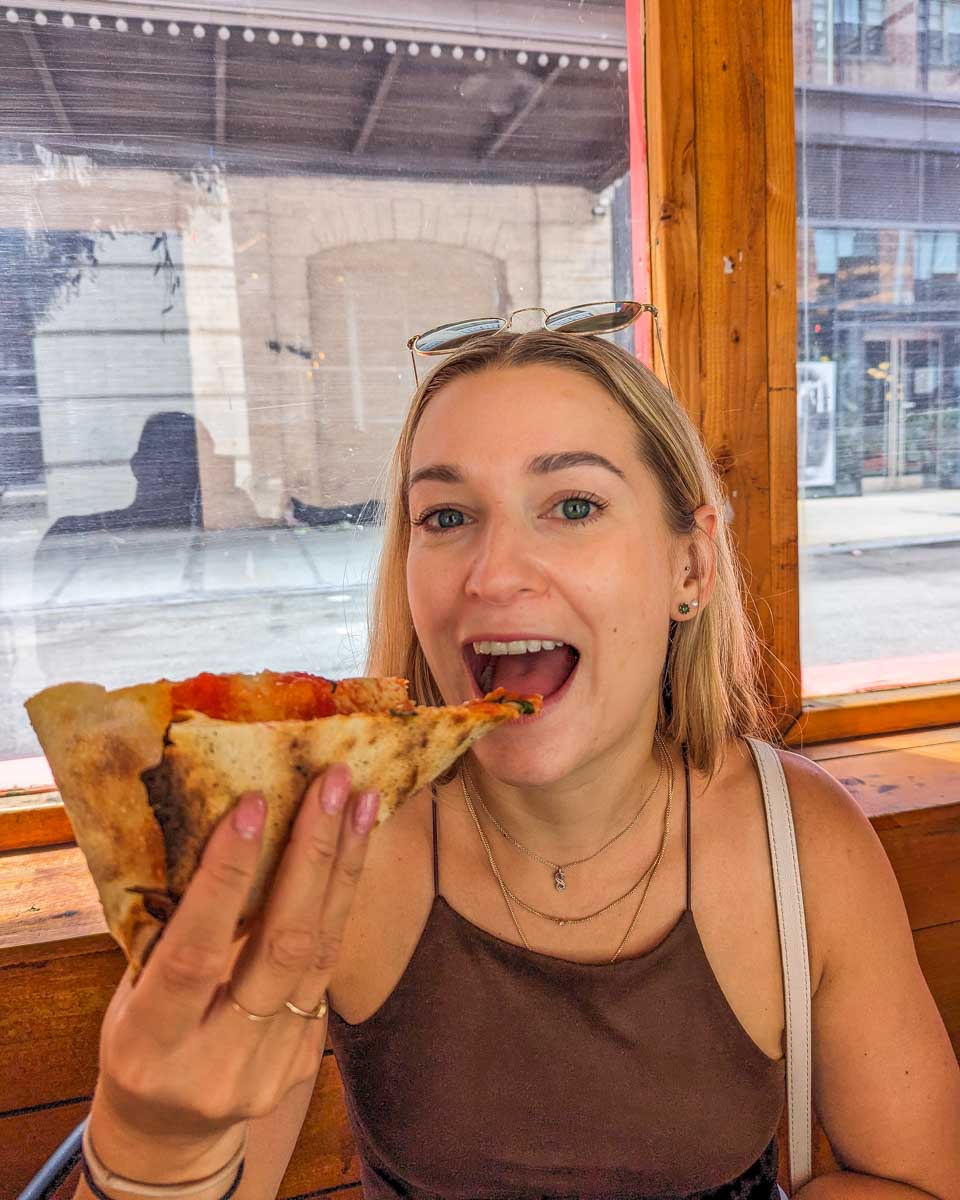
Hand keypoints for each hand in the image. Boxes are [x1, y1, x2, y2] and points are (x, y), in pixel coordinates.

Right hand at [87, 765, 376, 1181]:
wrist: (168, 1130)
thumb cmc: (140, 1040)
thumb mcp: (133, 995)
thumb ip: (174, 936)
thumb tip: (228, 834)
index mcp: (152, 1044)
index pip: (195, 954)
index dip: (226, 877)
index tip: (254, 805)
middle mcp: (217, 1064)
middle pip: (282, 948)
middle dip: (312, 855)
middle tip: (332, 784)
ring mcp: (270, 1070)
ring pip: (321, 954)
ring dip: (344, 868)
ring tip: (361, 802)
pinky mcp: (306, 1062)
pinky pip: (329, 969)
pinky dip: (339, 904)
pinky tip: (350, 853)